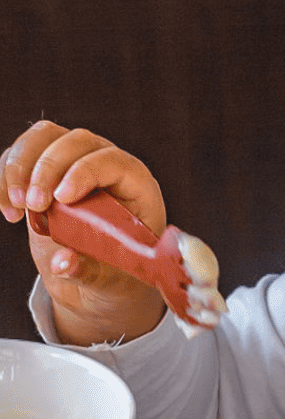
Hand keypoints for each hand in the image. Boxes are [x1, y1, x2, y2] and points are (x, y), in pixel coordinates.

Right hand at [0, 120, 166, 344]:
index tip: (62, 198)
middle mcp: (108, 166)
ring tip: (16, 207)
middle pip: (76, 141)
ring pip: (44, 137)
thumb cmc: (116, 275)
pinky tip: (9, 211)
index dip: (86, 171)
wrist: (99, 277)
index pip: (114, 161)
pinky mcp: (48, 169)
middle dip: (47, 169)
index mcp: (137, 188)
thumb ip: (89, 271)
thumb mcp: (110, 281)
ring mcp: (77, 162)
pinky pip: (22, 153)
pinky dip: (5, 176)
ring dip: (20, 166)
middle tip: (32, 206)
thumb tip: (62, 264)